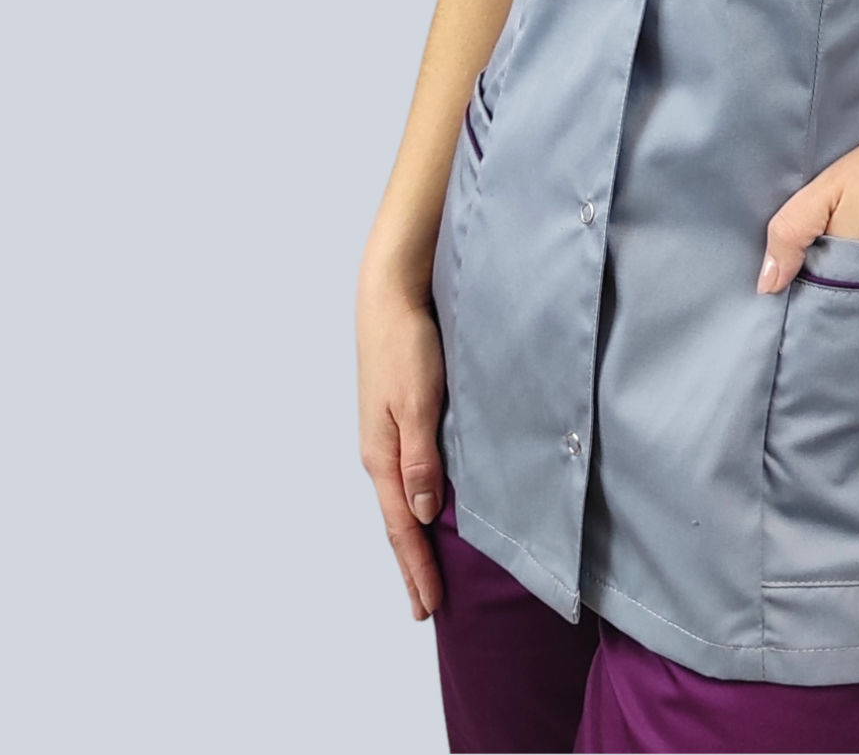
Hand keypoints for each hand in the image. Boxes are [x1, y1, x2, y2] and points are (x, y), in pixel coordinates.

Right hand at [357, 281, 446, 618]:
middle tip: (425, 607)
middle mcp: (379, 454)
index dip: (417, 567)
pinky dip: (414, 505)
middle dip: (411, 565)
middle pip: (397, 521)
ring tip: (424, 569)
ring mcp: (384, 437)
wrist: (389, 299)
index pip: (402, 526)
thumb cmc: (407, 346)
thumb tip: (422, 513)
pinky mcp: (395, 420)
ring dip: (411, 538)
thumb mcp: (419, 403)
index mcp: (382, 456)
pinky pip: (405, 477)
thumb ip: (421, 458)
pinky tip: (424, 510)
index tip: (430, 605)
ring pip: (400, 500)